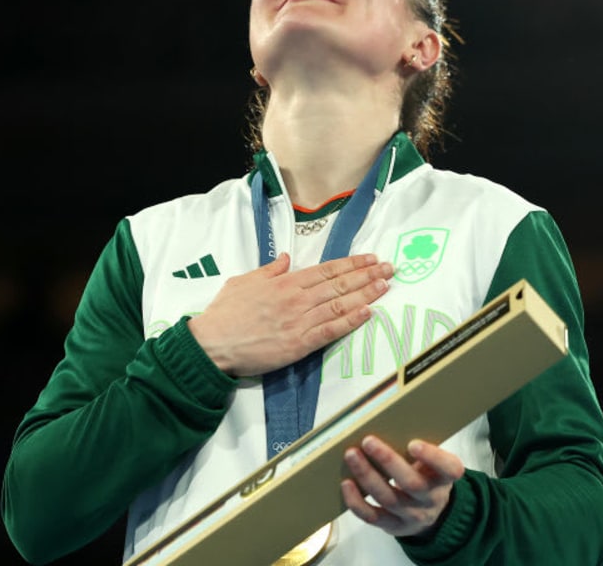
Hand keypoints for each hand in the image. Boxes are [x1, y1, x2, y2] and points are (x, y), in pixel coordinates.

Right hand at [187, 252, 393, 376]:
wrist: (212, 344)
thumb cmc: (224, 314)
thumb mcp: (243, 281)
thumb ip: (268, 270)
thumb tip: (286, 259)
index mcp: (284, 283)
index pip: (326, 270)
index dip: (351, 264)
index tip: (370, 259)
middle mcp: (296, 299)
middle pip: (339, 285)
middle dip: (367, 275)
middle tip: (390, 269)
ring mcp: (299, 321)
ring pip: (340, 305)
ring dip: (365, 294)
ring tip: (385, 286)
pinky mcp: (299, 344)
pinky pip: (330, 331)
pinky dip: (350, 322)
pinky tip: (367, 313)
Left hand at [341, 436, 464, 537]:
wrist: (430, 512)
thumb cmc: (426, 476)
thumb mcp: (433, 461)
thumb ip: (419, 447)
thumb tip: (384, 418)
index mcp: (445, 477)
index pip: (448, 469)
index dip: (432, 457)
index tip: (413, 444)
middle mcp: (431, 499)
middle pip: (412, 484)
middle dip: (388, 461)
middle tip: (368, 441)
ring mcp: (412, 515)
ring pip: (388, 499)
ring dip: (367, 476)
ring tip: (352, 455)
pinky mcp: (393, 526)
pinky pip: (373, 517)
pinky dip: (357, 502)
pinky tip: (347, 483)